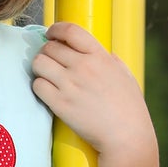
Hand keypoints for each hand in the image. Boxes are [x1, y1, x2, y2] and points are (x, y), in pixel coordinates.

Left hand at [31, 22, 155, 166]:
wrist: (126, 136)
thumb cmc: (130, 108)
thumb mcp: (125, 75)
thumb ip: (111, 61)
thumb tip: (103, 53)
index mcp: (100, 56)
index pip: (71, 30)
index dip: (56, 29)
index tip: (51, 34)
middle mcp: (83, 67)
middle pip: (50, 48)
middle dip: (46, 52)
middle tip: (49, 62)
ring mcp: (70, 85)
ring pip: (39, 63)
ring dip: (39, 68)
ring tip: (46, 76)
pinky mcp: (60, 104)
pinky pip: (37, 85)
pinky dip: (39, 87)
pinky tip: (47, 92)